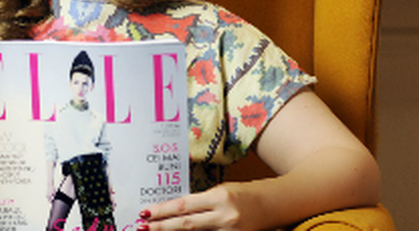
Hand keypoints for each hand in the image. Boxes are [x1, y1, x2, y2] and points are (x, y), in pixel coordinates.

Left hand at [138, 183, 259, 230]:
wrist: (275, 204)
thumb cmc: (247, 193)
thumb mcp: (222, 191)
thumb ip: (201, 202)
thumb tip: (177, 211)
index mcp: (219, 196)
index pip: (184, 205)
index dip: (162, 211)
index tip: (145, 213)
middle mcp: (224, 215)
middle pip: (186, 224)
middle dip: (162, 227)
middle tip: (142, 227)